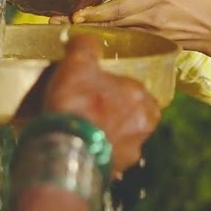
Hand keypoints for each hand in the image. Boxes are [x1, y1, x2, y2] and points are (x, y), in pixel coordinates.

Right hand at [40, 35, 159, 174]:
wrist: (66, 149)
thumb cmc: (77, 103)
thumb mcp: (78, 65)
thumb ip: (85, 48)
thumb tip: (84, 38)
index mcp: (141, 99)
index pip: (134, 89)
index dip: (115, 88)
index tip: (97, 90)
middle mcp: (143, 127)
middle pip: (131, 115)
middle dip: (114, 113)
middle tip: (90, 110)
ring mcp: (131, 153)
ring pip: (121, 139)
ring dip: (106, 135)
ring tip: (82, 131)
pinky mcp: (115, 171)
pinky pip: (107, 159)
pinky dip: (96, 154)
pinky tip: (79, 149)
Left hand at [68, 0, 210, 56]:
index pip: (117, 8)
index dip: (93, 13)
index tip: (72, 15)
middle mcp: (150, 19)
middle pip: (108, 23)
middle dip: (80, 23)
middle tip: (52, 23)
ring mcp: (152, 32)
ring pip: (115, 30)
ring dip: (91, 27)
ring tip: (66, 24)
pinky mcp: (157, 39)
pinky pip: (128, 35)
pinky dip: (110, 31)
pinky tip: (96, 28)